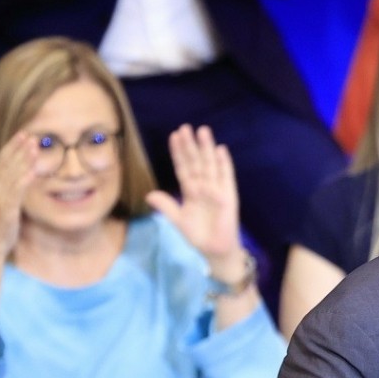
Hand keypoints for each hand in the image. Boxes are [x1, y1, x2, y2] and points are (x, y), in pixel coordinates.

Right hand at [0, 131, 37, 260]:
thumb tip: (25, 173)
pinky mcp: (5, 209)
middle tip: (32, 135)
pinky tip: (33, 171)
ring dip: (24, 159)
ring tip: (35, 147)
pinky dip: (24, 180)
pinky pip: (16, 192)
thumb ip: (12, 186)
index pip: (2, 159)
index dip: (12, 146)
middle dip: (19, 148)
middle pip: (7, 162)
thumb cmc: (0, 221)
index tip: (24, 134)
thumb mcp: (5, 199)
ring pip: (12, 173)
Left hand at [146, 124, 242, 268]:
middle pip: (196, 162)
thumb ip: (166, 206)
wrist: (215, 250)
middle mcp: (203, 186)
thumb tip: (149, 194)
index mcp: (190, 191)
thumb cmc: (198, 235)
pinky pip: (227, 177)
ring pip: (210, 165)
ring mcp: (217, 189)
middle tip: (185, 127)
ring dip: (207, 148)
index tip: (174, 136)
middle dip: (191, 145)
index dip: (178, 153)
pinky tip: (221, 150)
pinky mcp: (229, 196)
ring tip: (203, 131)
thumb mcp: (178, 221)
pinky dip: (225, 164)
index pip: (183, 167)